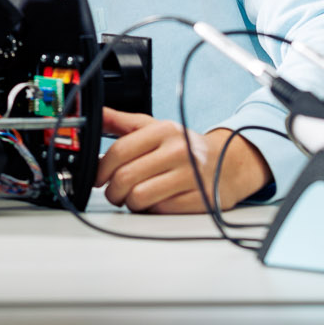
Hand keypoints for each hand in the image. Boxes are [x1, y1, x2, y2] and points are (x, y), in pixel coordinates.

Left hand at [94, 109, 268, 212]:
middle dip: (112, 190)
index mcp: (164, 131)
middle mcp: (179, 151)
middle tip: (114, 191)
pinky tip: (155, 202)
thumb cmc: (184, 148)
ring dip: (129, 202)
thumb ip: (121, 122)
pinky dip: (150, 210)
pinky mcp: (199, 199)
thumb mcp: (155, 128)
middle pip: (125, 177)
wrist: (229, 163)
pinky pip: (159, 210)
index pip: (119, 151)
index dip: (101, 169)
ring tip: (133, 197)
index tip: (97, 177)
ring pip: (139, 197)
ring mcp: (191, 176)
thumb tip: (95, 114)